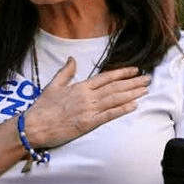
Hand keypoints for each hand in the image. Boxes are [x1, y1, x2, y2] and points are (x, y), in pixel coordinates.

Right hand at [23, 58, 150, 147]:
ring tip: (145, 89)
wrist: (35, 125)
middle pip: (115, 87)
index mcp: (80, 87)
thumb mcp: (53, 85)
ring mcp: (89, 110)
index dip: (122, 73)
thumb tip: (72, 58)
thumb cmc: (43, 107)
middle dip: (133, 82)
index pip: (106, 77)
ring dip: (132, 94)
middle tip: (148, 79)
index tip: (135, 70)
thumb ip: (65, 72)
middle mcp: (87, 97)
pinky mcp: (88, 124)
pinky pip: (109, 115)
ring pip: (115, 99)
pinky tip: (133, 105)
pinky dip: (122, 109)